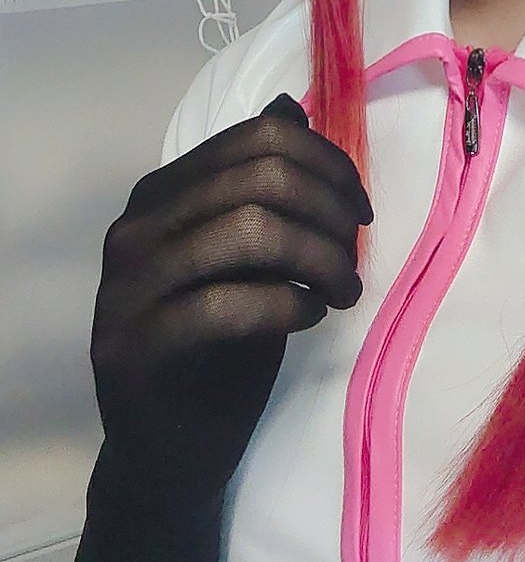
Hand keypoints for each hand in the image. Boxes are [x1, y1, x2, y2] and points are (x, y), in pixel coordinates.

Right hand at [89, 94, 371, 502]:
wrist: (170, 453)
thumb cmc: (218, 349)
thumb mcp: (249, 257)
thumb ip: (260, 186)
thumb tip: (290, 108)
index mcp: (161, 194)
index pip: (256, 139)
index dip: (326, 164)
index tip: (360, 211)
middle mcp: (134, 229)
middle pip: (259, 178)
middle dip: (328, 212)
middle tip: (355, 258)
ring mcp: (127, 288)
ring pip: (248, 230)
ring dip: (319, 258)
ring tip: (343, 292)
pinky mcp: (135, 347)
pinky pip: (224, 304)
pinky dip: (286, 304)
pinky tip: (311, 317)